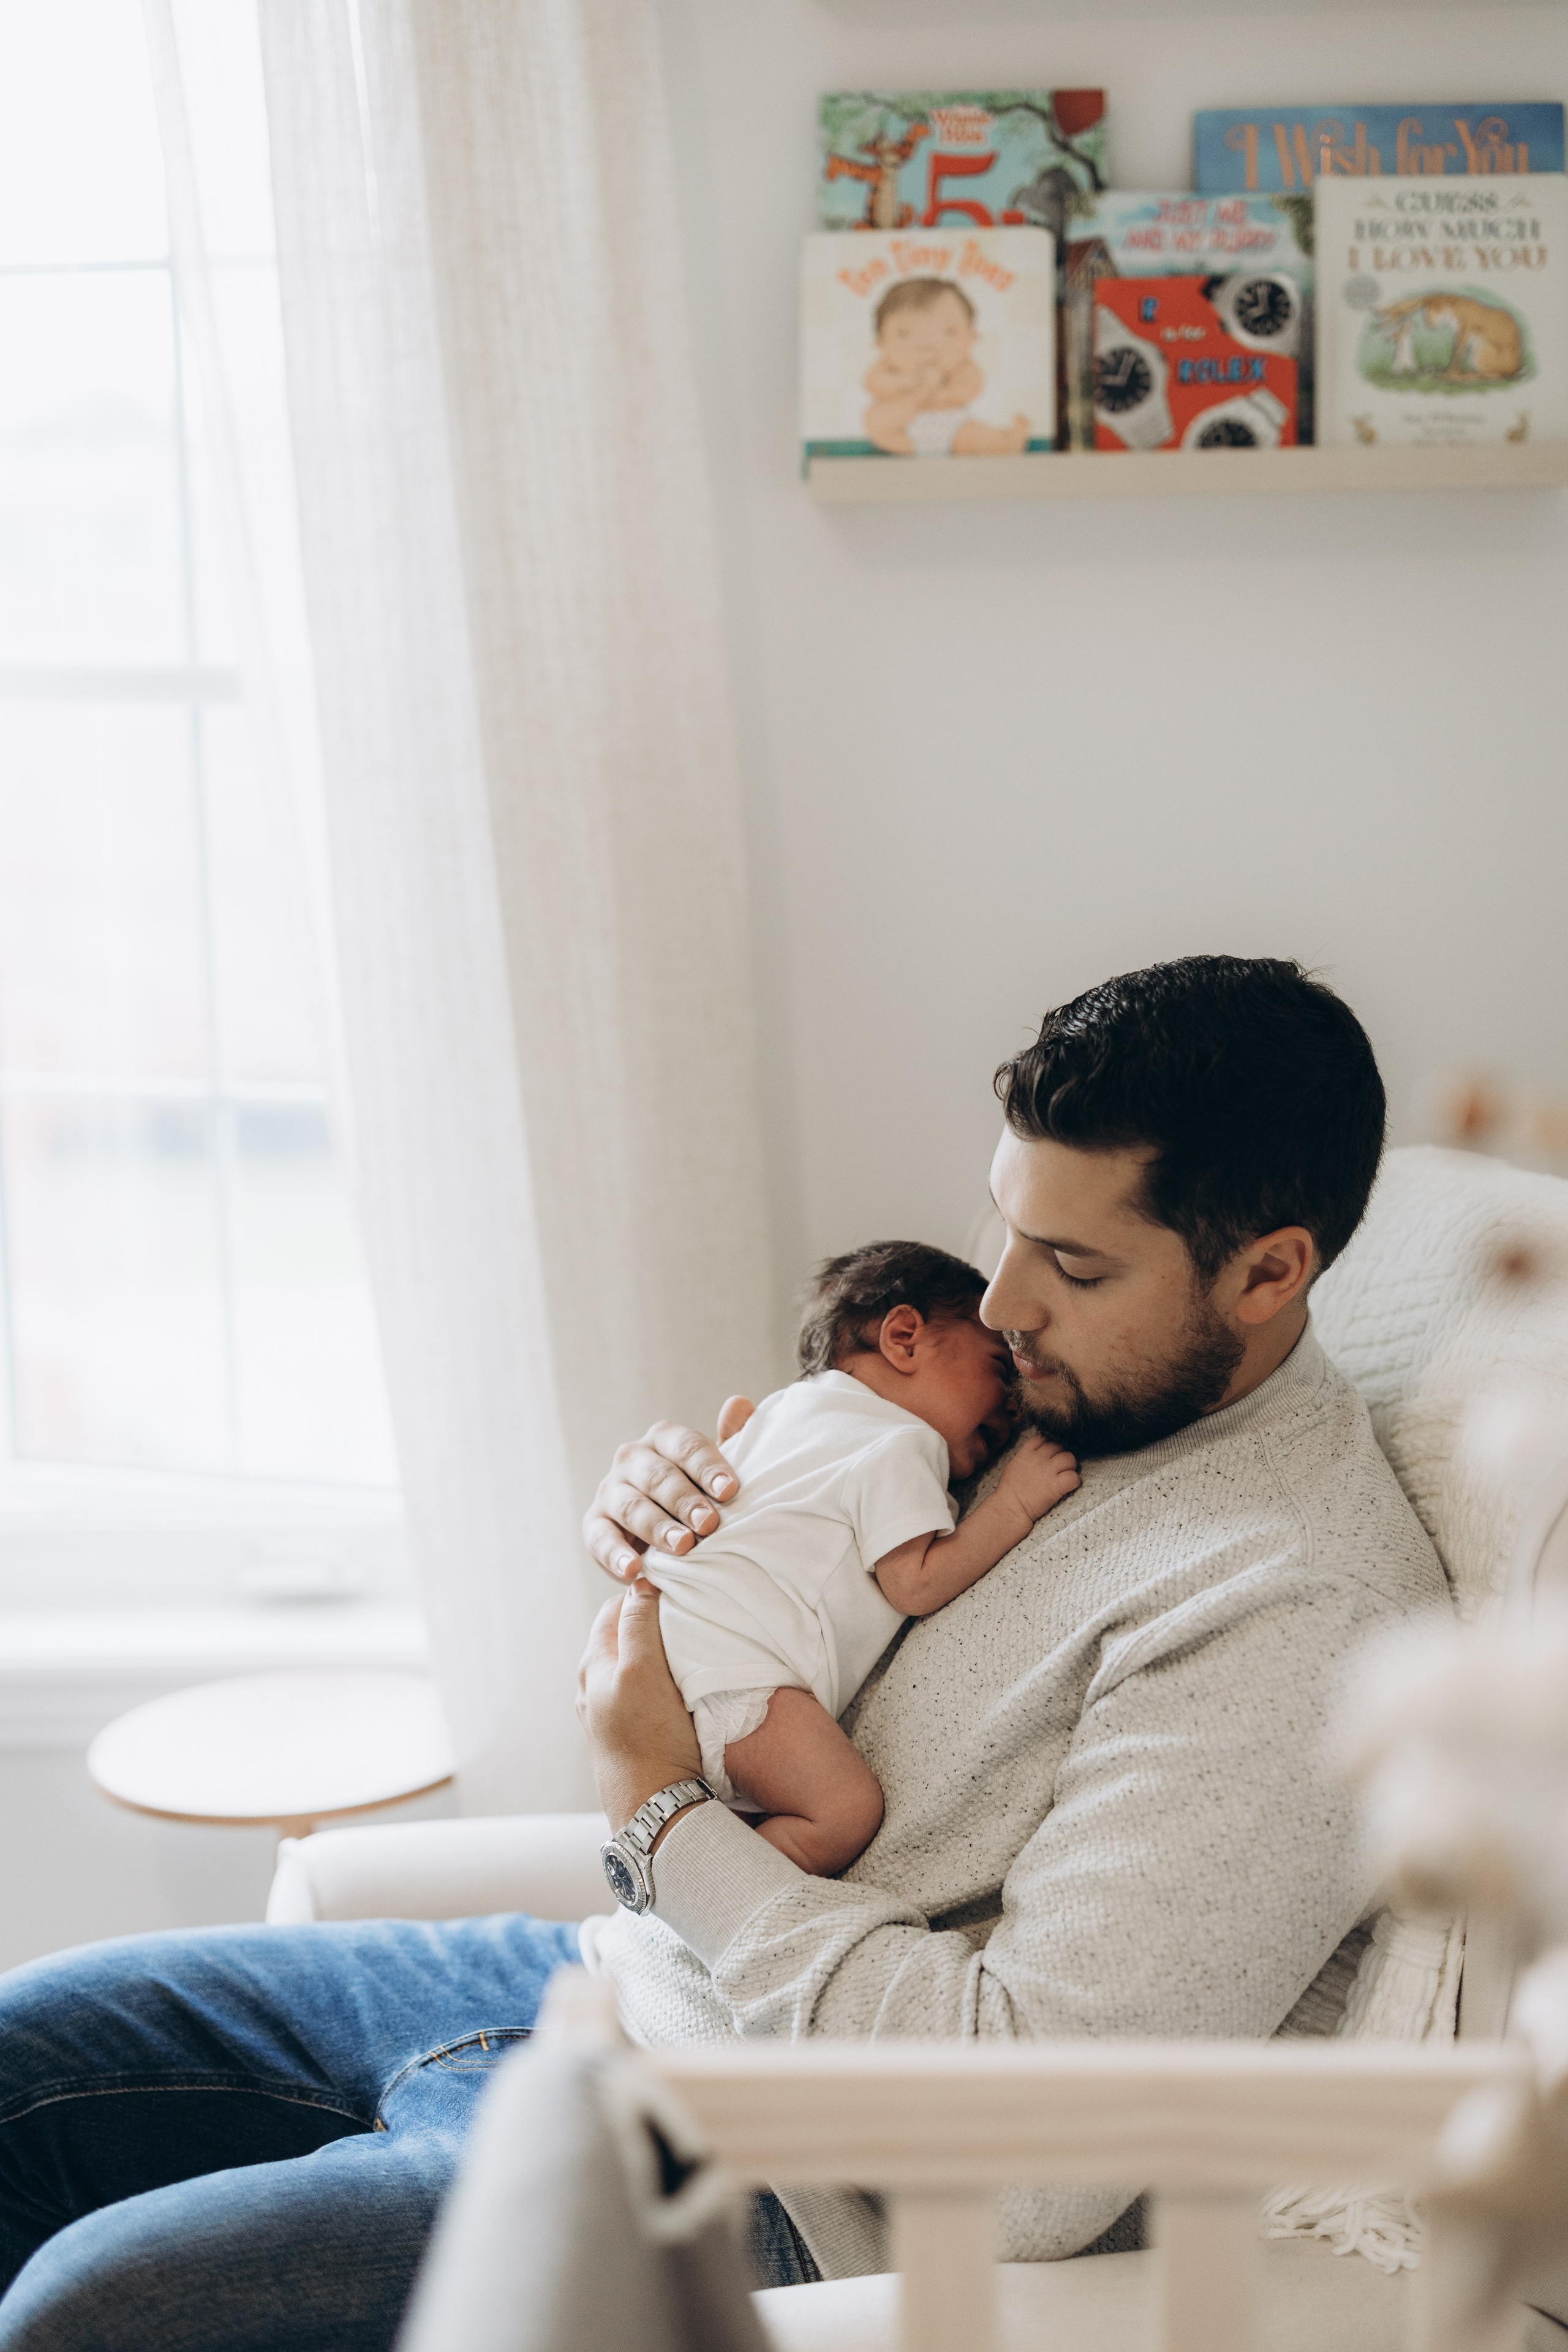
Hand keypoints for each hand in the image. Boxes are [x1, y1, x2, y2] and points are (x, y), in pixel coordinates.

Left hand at [576, 1579, 702, 1834]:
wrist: (655, 1807)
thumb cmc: (649, 1737)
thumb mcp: (642, 1670)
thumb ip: (637, 1624)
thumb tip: (639, 1583)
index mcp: (593, 1663)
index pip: (617, 1606)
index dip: (645, 1593)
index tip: (678, 1591)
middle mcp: (594, 1686)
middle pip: (625, 1634)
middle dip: (652, 1620)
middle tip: (690, 1615)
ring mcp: (609, 1711)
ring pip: (635, 1662)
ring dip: (658, 1650)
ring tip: (690, 1646)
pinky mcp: (628, 1732)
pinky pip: (643, 1689)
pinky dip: (660, 1677)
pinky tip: (682, 1684)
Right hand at [582, 1401, 754, 1582]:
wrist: (663, 1533)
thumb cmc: (697, 1494)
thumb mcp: (715, 1471)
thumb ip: (732, 1441)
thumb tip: (739, 1403)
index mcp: (663, 1439)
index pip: (686, 1446)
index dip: (708, 1467)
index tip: (730, 1490)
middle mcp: (632, 1459)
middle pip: (659, 1476)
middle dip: (685, 1501)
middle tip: (709, 1524)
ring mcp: (610, 1491)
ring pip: (632, 1506)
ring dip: (658, 1528)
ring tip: (683, 1547)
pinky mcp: (594, 1526)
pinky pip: (601, 1539)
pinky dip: (616, 1556)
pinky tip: (634, 1570)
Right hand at [997, 1430, 1080, 1523]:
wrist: (1010, 1508)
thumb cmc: (1009, 1490)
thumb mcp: (1013, 1465)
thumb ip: (1026, 1456)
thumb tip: (1034, 1454)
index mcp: (1027, 1452)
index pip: (1044, 1437)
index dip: (1050, 1443)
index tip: (1051, 1453)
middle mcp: (1039, 1458)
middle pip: (1059, 1446)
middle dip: (1061, 1455)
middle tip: (1060, 1467)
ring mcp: (1048, 1471)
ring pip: (1069, 1458)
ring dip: (1070, 1466)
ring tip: (1066, 1475)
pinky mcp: (1056, 1486)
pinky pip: (1073, 1477)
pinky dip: (1074, 1481)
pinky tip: (1069, 1485)